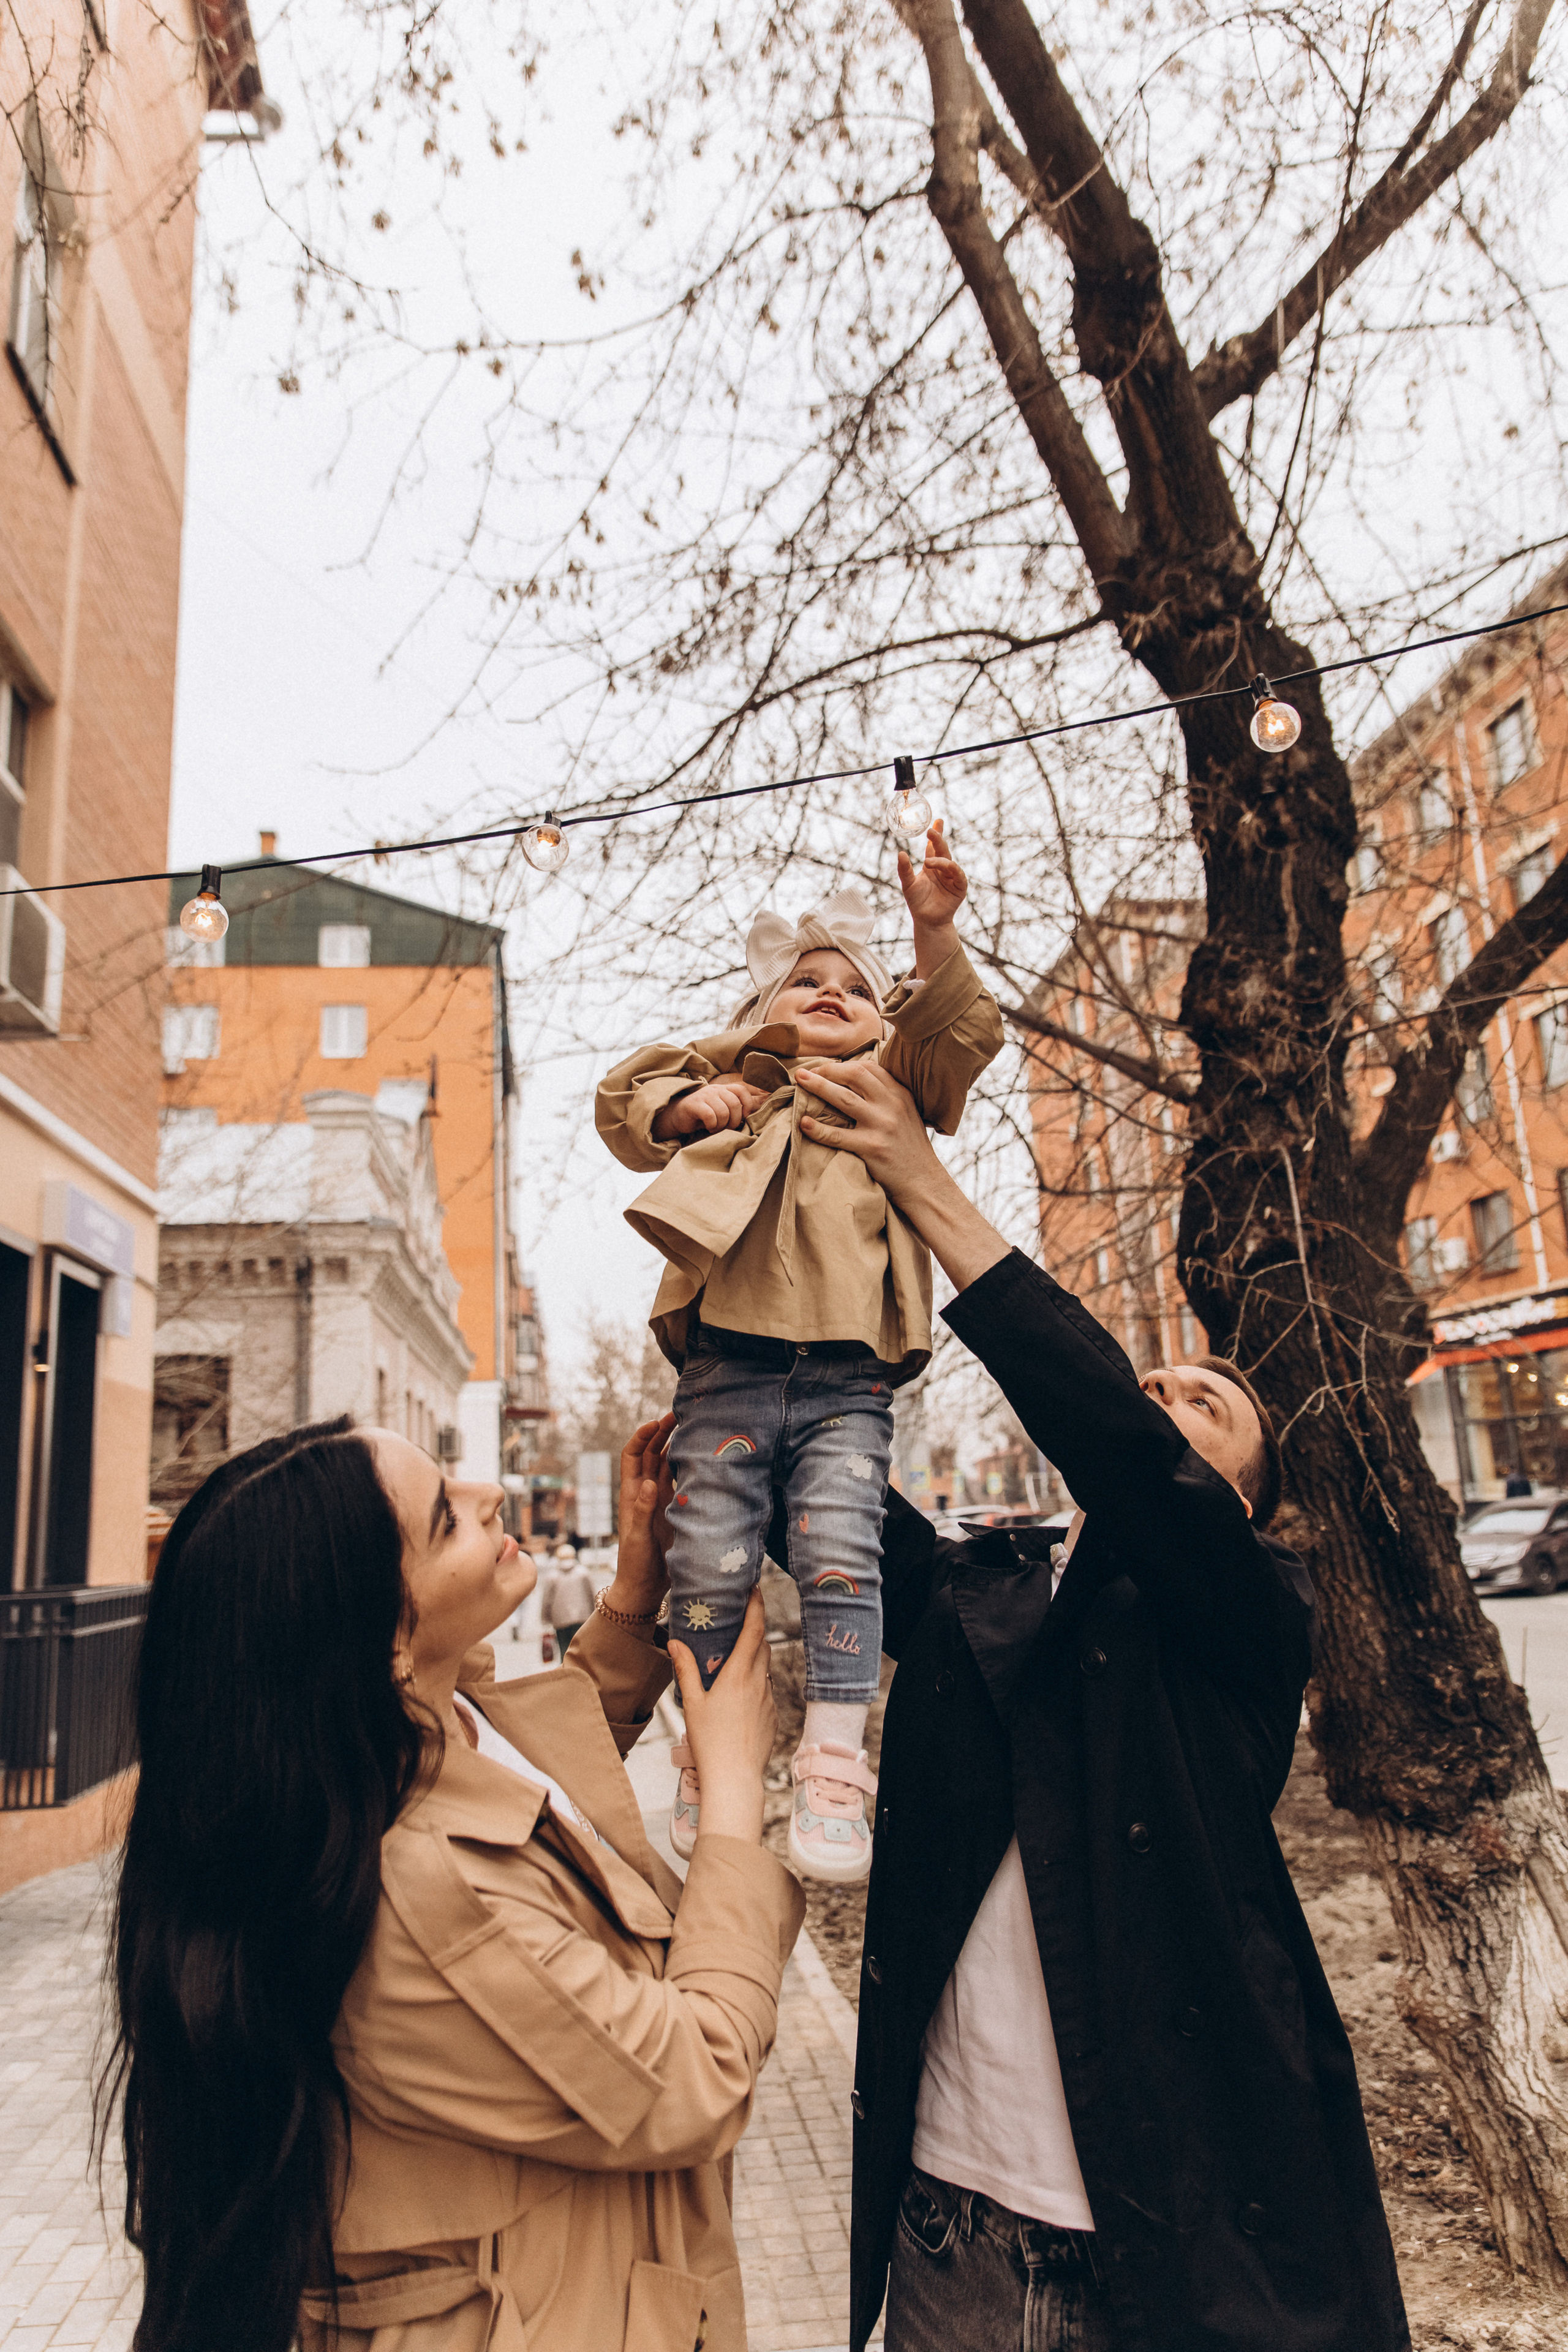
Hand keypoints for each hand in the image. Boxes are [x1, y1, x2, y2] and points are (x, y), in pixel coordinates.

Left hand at [602, 1415, 675, 1621]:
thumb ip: (642, 1511)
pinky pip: (678, 1481)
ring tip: (691, 1428)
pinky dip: (685, 1466)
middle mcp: (644, 1492)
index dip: (642, 1436)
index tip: (657, 1422)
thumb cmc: (635, 1564)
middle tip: (679, 1414)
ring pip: (665, 1464)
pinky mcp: (672, 1509)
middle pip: (651, 1453)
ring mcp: (659, 1500)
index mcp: (631, 1494)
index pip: (632, 1455)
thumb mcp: (638, 1538)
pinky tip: (698, 1458)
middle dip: (661, 1432)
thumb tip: (649, 1483)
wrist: (645, 1587)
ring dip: (674, 1445)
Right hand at [652, 1078, 770, 1142]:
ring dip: (722, 1125)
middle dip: (735, 1120)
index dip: (747, 1105)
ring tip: (716, 1128)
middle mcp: (716, 1089)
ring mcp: (705, 1096)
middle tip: (728, 1127)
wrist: (678, 1116)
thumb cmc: (705, 1114)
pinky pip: (711, 1116)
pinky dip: (712, 1125)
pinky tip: (709, 1127)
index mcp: (725, 1089)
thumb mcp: (724, 1107)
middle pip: (735, 1104)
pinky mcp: (695, 1105)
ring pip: (724, 1111)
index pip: (742, 1090)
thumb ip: (742, 1104)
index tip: (743, 1117)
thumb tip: (767, 1098)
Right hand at [668, 1588, 774, 1843]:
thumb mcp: (692, 1703)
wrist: (735, 1779)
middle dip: (754, 1630)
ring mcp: (769, 1700)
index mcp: (738, 1674)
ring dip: (755, 1658)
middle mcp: (759, 1682)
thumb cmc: (709, 1741)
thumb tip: (675, 1642)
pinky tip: (740, 1697)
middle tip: (740, 1621)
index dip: (757, 1606)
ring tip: (736, 1660)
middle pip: (762, 1645)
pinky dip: (756, 1684)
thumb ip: (685, 1669)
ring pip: (765, 1668)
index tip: (755, 1588)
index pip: (755, 1629)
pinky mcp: (773, 1716)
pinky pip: (766, 1691)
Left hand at [797, 1058, 1009, 1289]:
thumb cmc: (910, 1149)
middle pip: (854, 1075)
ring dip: (817, 1087)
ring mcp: (882, 1125)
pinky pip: (838, 1135)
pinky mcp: (872, 1147)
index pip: (869, 1068)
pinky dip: (818, 1129)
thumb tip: (856, 1084)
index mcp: (900, 1094)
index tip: (826, 1068)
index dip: (843, 1065)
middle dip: (826, 1070)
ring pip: (843, 1098)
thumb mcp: (907, 1115)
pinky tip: (804, 1123)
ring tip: (799, 1081)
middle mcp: (892, 1105)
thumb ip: (887, 1098)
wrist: (924, 1183)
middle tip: (804, 1072)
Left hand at [897, 819, 967, 941]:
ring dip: (941, 860)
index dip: (935, 834)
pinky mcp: (959, 888)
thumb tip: (901, 853)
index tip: (936, 821)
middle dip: (938, 839)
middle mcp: (943, 869)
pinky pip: (959, 876)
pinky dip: (953, 870)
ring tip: (928, 862)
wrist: (926, 921)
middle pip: (943, 850)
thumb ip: (904, 869)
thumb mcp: (908, 884)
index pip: (934, 846)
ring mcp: (952, 878)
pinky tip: (945, 867)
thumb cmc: (917, 902)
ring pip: (950, 862)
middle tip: (931, 831)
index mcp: (932, 866)